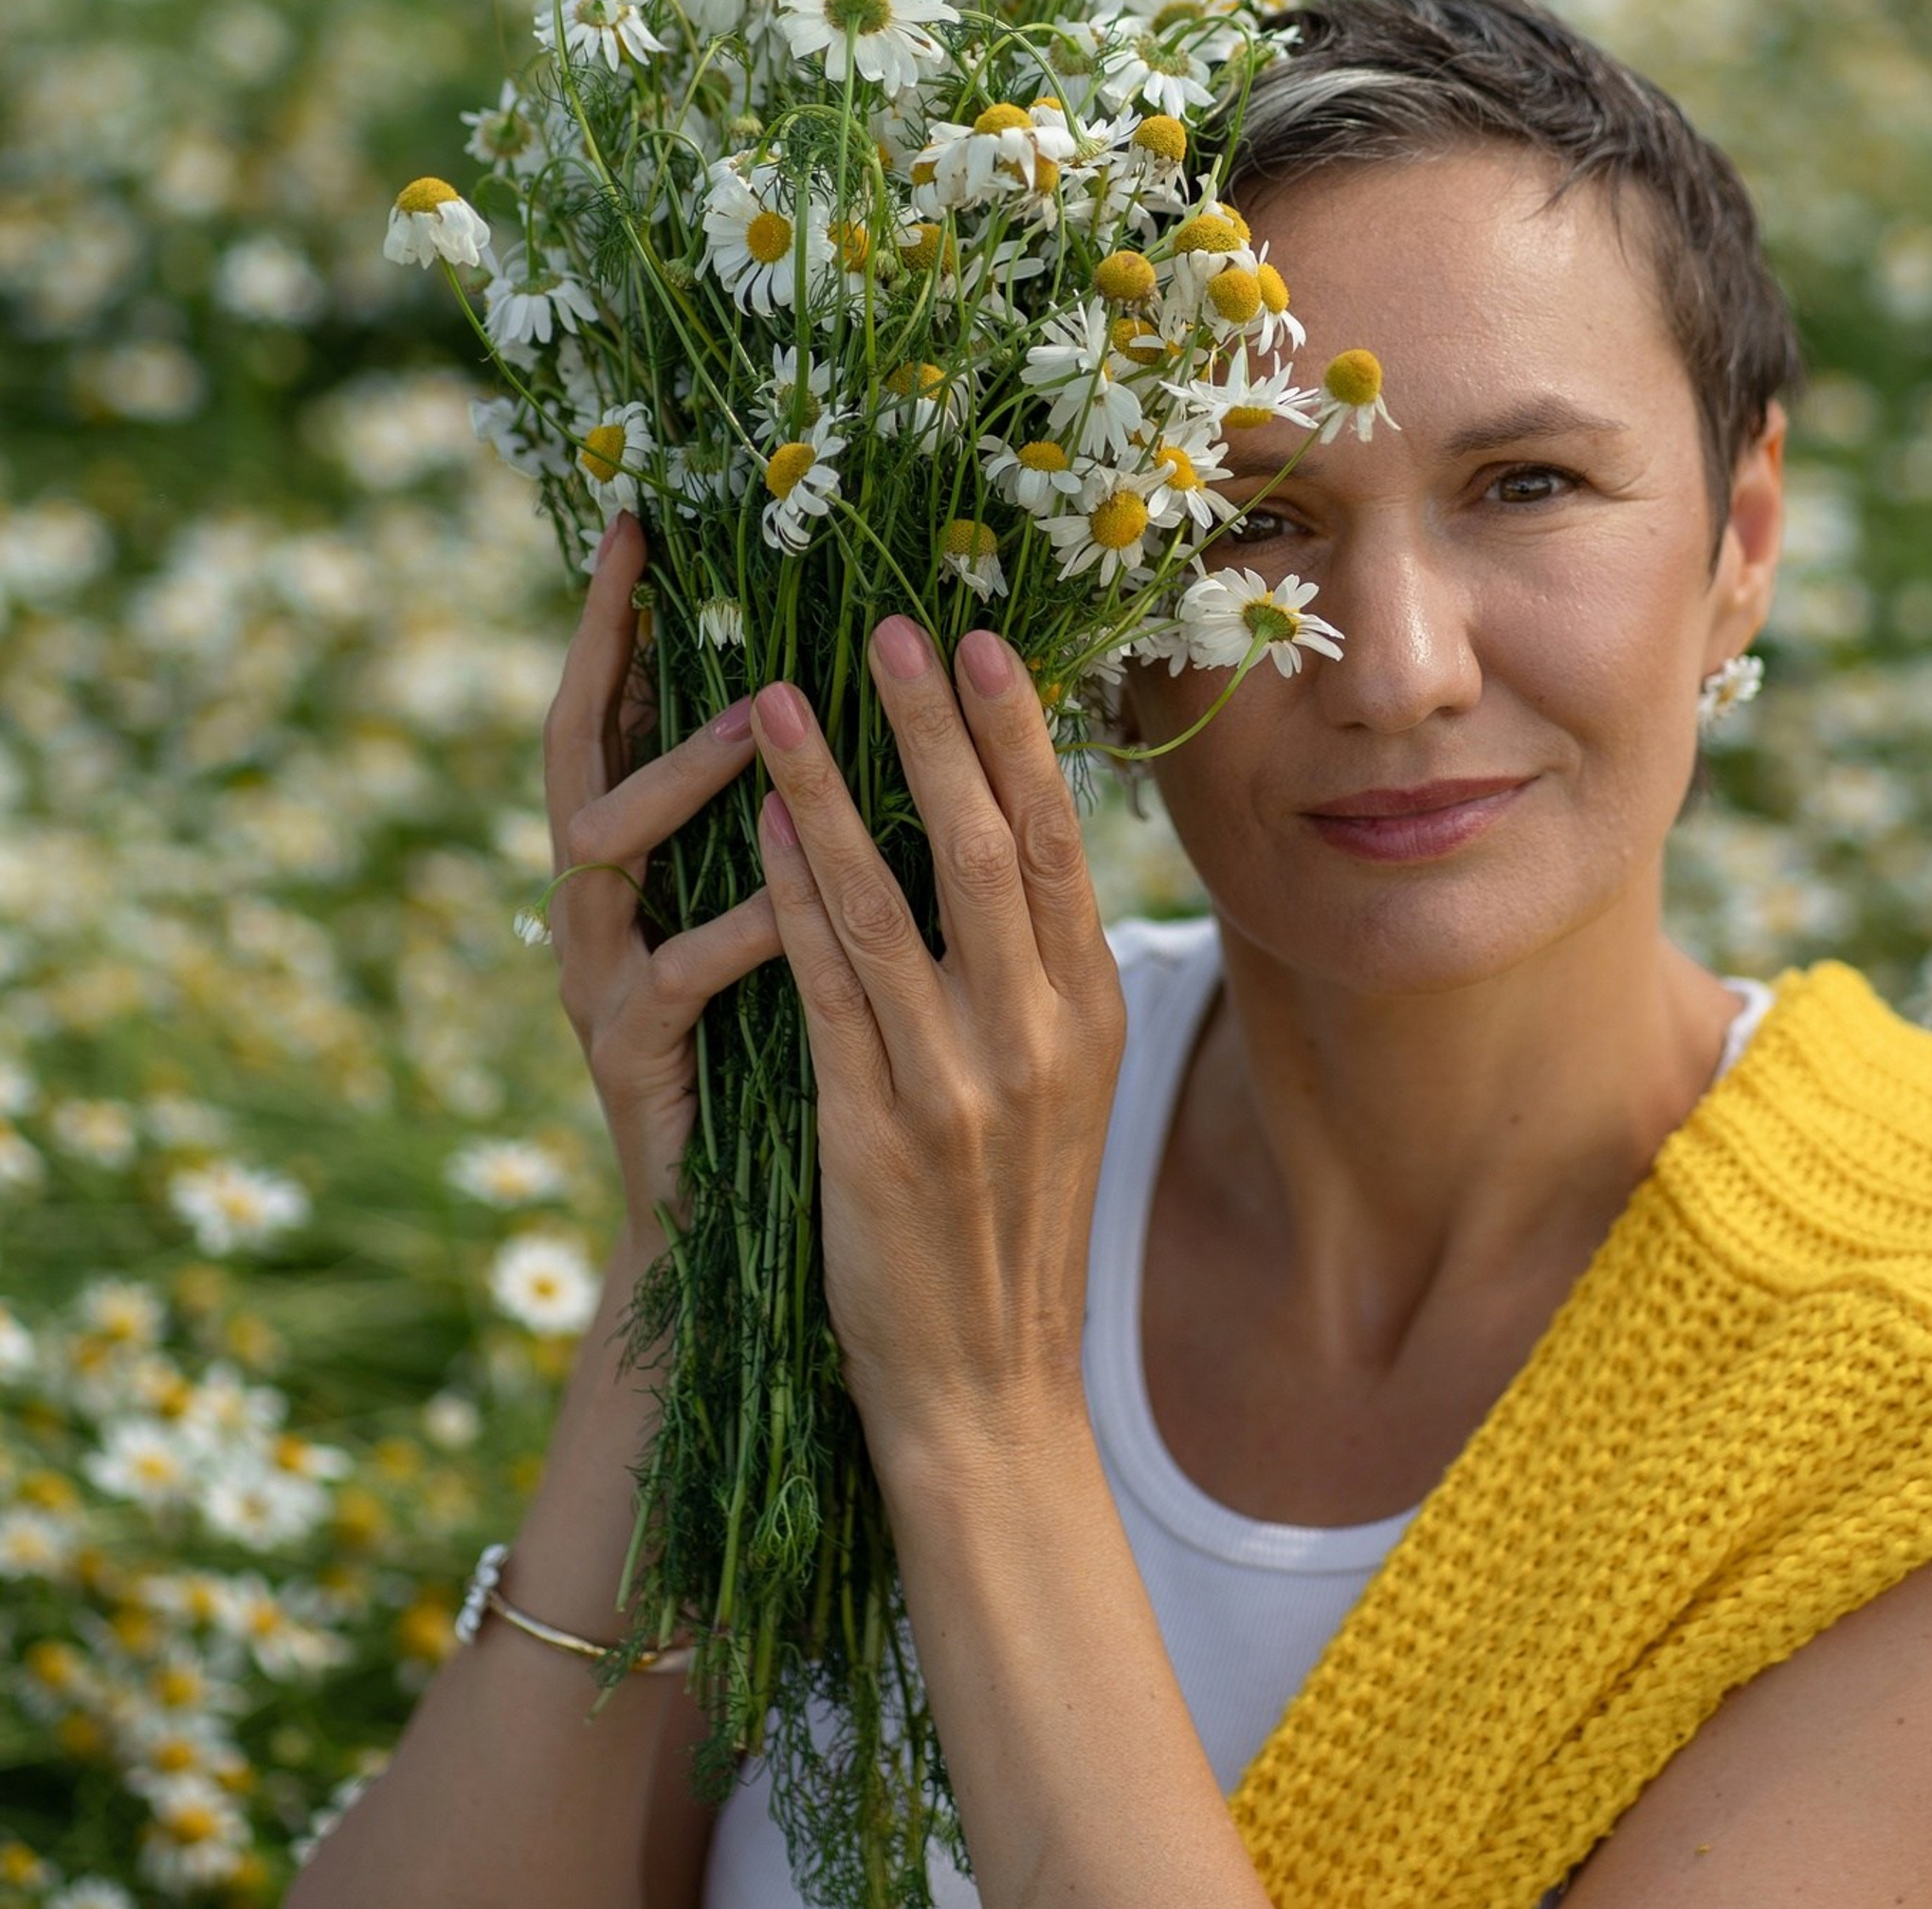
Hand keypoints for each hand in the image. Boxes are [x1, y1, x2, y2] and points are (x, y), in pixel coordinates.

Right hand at [541, 511, 784, 1240]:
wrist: (755, 1225)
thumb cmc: (791, 1046)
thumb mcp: (792, 912)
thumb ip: (799, 815)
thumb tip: (866, 693)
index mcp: (640, 858)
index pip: (614, 710)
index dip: (618, 621)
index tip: (642, 523)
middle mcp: (597, 902)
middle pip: (572, 751)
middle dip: (609, 659)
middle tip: (663, 579)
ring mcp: (600, 977)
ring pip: (608, 847)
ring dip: (685, 774)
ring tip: (770, 720)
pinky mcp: (628, 1058)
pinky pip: (677, 974)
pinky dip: (741, 928)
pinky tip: (802, 902)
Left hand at [748, 615, 1126, 1467]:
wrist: (988, 1390)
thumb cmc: (1011, 1226)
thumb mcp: (1058, 1090)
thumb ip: (1035, 977)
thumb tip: (1001, 850)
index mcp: (1091, 1013)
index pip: (1054, 845)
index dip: (1017, 738)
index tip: (982, 644)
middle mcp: (1039, 1035)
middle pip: (984, 847)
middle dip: (938, 729)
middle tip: (896, 625)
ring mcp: (960, 1085)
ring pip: (890, 902)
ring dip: (832, 789)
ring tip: (786, 696)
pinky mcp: (877, 1134)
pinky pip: (827, 992)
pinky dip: (791, 901)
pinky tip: (756, 832)